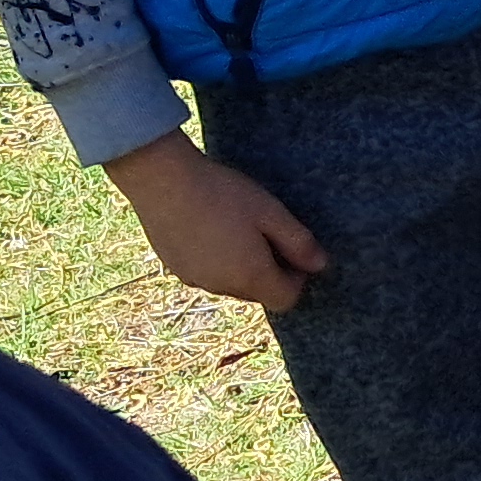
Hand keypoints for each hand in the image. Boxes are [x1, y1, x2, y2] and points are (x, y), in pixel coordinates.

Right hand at [104, 131, 329, 311]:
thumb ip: (298, 243)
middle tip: (265, 233)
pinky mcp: (173, 267)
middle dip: (269, 271)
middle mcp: (220, 286)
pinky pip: (205, 273)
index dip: (297, 279)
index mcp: (250, 277)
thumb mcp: (270, 212)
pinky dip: (215, 260)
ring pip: (230, 284)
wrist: (161, 180)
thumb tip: (320, 266)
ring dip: (241, 266)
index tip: (293, 250)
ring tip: (236, 227)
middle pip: (258, 293)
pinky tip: (210, 227)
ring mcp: (193, 279)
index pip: (285, 300)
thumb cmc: (221, 193)